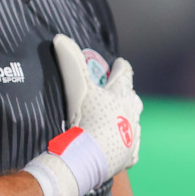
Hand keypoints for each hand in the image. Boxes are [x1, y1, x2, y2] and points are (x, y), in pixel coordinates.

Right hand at [25, 35, 143, 195]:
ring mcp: (132, 136)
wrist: (88, 157)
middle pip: (132, 99)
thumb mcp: (77, 87)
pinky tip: (121, 146)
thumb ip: (70, 61)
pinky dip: (126, 145)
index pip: (125, 74)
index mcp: (122, 95)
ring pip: (134, 122)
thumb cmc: (85, 118)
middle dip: (126, 93)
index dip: (121, 67)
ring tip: (118, 119)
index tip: (119, 62)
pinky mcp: (130, 156)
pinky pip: (132, 149)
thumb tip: (60, 37)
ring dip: (127, 118)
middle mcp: (132, 114)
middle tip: (118, 91)